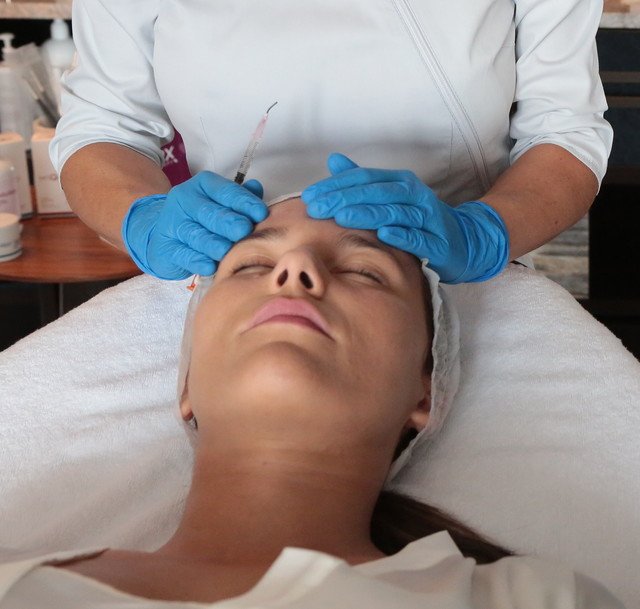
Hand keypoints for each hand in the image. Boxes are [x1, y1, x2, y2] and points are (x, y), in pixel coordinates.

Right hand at [122, 172, 266, 279]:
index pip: (225, 191)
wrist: (162, 234)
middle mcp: (185, 201)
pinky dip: (199, 262)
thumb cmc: (200, 219)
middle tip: (244, 231)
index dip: (244, 202)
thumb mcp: (219, 203)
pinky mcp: (167, 248)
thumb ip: (239, 197)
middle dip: (229, 222)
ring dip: (214, 244)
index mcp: (202, 186)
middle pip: (210, 213)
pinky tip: (210, 267)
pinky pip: (185, 256)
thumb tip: (257, 188)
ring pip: (197, 235)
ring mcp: (173, 225)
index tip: (261, 214)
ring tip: (227, 250)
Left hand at [301, 153, 508, 283]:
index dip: (335, 186)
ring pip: (394, 212)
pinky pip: (418, 237)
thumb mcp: (391, 198)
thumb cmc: (420, 220)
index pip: (363, 180)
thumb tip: (334, 161)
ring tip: (342, 216)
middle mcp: (414, 195)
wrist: (465, 241)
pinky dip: (401, 235)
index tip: (309, 197)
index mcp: (400, 182)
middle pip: (376, 193)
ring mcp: (427, 217)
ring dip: (367, 214)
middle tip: (317, 208)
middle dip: (344, 198)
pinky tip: (383, 234)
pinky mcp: (438, 242)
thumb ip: (362, 181)